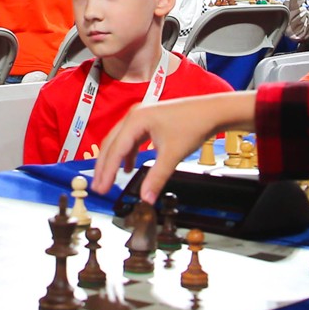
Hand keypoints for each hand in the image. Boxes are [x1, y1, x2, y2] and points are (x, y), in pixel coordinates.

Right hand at [91, 92, 255, 201]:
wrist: (211, 111)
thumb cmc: (192, 127)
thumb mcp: (172, 155)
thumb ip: (157, 178)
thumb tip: (145, 198)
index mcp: (136, 120)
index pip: (115, 150)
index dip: (106, 171)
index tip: (101, 188)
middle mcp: (134, 116)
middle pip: (111, 144)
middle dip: (104, 167)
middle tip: (98, 187)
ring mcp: (140, 116)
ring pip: (119, 141)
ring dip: (113, 161)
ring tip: (108, 179)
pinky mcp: (148, 121)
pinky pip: (130, 139)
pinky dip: (127, 154)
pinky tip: (128, 168)